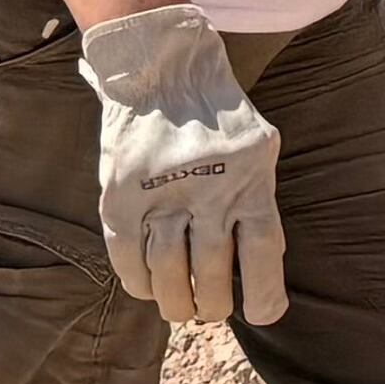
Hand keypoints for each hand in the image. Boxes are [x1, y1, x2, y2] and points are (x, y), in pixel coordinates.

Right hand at [78, 5, 287, 325]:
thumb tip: (260, 269)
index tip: (263, 315)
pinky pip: (128, 258)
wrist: (161, 68)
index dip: (264, 293)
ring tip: (182, 307)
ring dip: (175, 301)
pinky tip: (150, 286)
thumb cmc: (218, 118)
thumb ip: (256, 201)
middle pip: (210, 271)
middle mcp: (208, 186)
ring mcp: (161, 190)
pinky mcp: (120, 194)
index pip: (262, 250)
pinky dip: (140, 282)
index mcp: (251, 176)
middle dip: (212, 305)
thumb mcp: (257, 149)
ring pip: (168, 272)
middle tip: (211, 310)